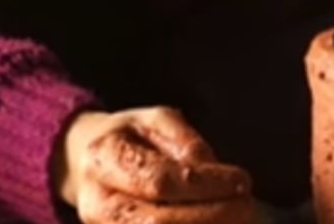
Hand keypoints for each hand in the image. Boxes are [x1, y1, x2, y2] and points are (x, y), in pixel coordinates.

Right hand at [53, 106, 254, 223]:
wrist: (86, 163)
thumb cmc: (128, 138)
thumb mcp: (155, 121)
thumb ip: (185, 142)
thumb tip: (214, 171)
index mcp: (103, 159)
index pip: (159, 180)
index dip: (205, 185)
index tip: (241, 181)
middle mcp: (97, 204)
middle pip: (158, 223)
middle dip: (211, 217)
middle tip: (247, 208)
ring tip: (240, 220)